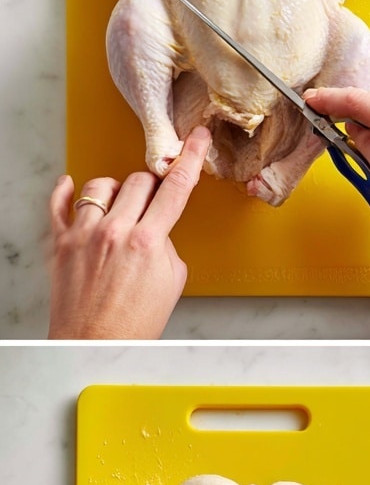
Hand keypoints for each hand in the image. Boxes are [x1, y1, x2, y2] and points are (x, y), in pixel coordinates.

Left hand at [47, 126, 208, 338]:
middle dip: (151, 187)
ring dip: (116, 193)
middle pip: (139, 181)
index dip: (191, 158)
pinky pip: (58, 203)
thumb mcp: (171, 283)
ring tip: (119, 209)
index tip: (196, 140)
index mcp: (147, 242)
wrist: (95, 344)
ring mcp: (84, 234)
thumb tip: (157, 230)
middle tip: (153, 200)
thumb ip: (167, 246)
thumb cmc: (134, 323)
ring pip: (102, 186)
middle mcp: (114, 232)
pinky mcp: (60, 243)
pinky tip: (71, 187)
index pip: (176, 188)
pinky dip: (66, 191)